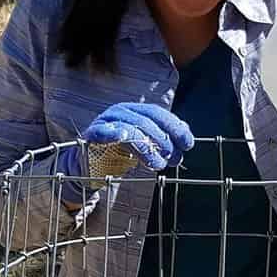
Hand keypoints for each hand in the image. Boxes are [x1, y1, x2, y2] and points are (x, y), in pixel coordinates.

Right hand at [60, 100, 193, 175]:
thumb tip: (187, 138)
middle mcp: (120, 112)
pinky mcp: (90, 136)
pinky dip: (112, 132)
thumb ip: (163, 139)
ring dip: (147, 147)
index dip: (174, 127)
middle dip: (164, 141)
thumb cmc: (119, 153)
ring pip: (130, 129)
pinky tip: (123, 135)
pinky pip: (101, 132)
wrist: (89, 165)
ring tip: (159, 164)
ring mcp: (104, 122)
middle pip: (146, 121)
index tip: (188, 144)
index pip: (158, 113)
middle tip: (174, 159)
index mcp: (135, 111)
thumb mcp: (145, 145)